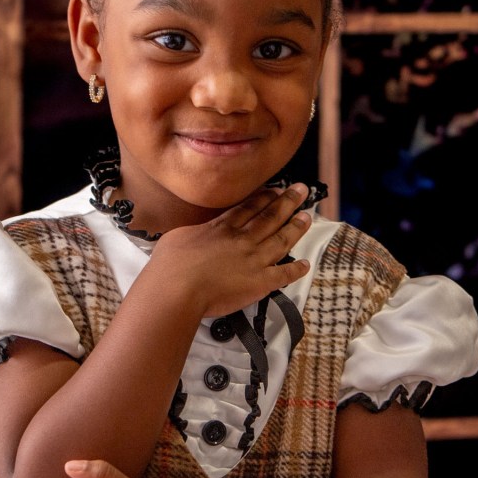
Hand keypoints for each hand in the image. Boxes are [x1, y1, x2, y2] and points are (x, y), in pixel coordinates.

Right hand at [150, 184, 312, 317]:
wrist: (177, 287)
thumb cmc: (171, 264)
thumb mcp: (178, 236)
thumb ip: (195, 231)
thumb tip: (198, 231)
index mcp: (222, 227)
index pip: (249, 208)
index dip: (265, 198)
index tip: (276, 190)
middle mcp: (242, 239)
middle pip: (270, 217)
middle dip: (288, 202)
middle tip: (301, 191)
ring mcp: (254, 260)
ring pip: (282, 239)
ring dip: (296, 228)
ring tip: (307, 217)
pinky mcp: (259, 282)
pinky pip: (284, 275)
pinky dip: (296, 269)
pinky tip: (305, 265)